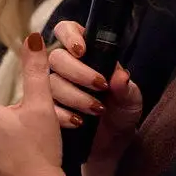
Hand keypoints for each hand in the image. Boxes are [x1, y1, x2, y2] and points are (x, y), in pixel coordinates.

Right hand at [49, 22, 144, 175]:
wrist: (113, 145)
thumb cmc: (122, 115)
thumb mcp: (131, 101)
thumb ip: (126, 88)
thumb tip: (120, 76)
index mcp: (87, 54)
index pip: (67, 30)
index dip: (70, 36)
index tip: (82, 51)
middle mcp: (67, 68)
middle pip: (56, 57)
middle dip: (77, 71)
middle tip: (100, 86)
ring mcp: (55, 89)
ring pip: (51, 83)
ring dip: (74, 96)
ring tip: (96, 109)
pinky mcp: (47, 110)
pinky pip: (44, 107)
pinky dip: (63, 114)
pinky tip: (78, 122)